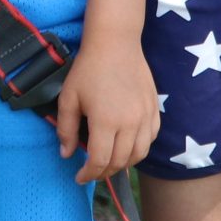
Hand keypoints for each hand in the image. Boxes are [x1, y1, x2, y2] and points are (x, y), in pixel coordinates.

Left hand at [55, 31, 159, 182]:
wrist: (115, 43)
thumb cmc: (88, 69)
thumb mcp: (68, 98)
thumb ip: (65, 129)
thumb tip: (66, 154)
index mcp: (106, 121)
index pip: (100, 161)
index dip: (88, 174)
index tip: (78, 177)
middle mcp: (130, 123)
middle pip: (119, 162)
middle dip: (104, 172)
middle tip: (91, 172)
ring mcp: (145, 117)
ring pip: (139, 155)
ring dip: (123, 164)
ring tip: (109, 162)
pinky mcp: (154, 109)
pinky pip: (150, 139)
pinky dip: (139, 149)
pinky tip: (127, 147)